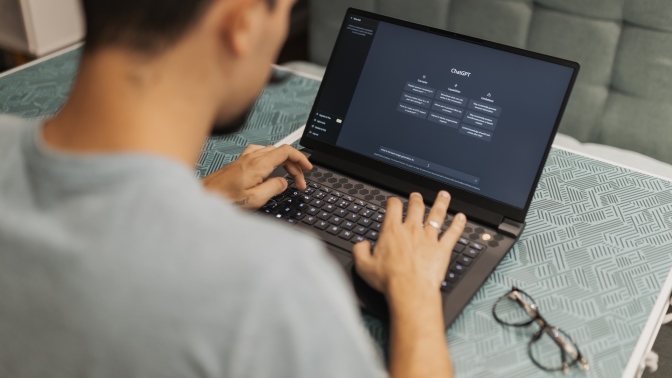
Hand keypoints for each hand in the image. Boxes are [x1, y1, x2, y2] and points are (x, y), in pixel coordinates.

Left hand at [202, 144, 312, 209]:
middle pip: (280, 151)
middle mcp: (251, 157)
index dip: (300, 158)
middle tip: (299, 182)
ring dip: (283, 162)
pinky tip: (270, 168)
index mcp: (258, 164)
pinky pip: (260, 153)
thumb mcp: (254, 199)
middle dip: (294, 165)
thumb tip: (284, 182)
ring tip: (288, 175)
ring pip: (271, 151)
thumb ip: (273, 188)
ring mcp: (244, 158)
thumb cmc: (222, 199)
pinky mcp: (239, 163)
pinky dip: (271, 159)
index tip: (308, 168)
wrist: (202, 197)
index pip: (286, 151)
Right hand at [352, 191, 466, 297]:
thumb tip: (362, 245)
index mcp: (392, 231)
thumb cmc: (389, 280)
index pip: (393, 208)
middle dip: (416, 199)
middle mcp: (412, 230)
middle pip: (416, 207)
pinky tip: (462, 218)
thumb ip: (360, 251)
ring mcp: (429, 238)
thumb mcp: (364, 266)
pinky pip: (453, 233)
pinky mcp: (442, 249)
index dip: (393, 202)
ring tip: (444, 195)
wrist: (410, 290)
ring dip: (441, 203)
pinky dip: (458, 224)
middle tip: (417, 196)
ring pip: (437, 215)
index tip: (393, 201)